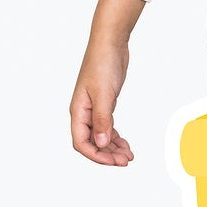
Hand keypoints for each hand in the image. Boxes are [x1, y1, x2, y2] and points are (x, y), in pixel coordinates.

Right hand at [71, 40, 133, 165]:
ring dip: (113, 148)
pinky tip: (125, 143)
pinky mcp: (104, 104)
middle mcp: (83, 112)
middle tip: (126, 161)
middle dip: (107, 154)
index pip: (81, 142)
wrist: (110, 44)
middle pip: (91, 143)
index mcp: (78, 111)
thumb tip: (100, 143)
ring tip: (128, 155)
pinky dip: (116, 137)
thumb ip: (102, 119)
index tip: (113, 162)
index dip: (96, 155)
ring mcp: (94, 109)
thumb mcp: (104, 93)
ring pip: (100, 136)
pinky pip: (107, 127)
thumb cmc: (103, 63)